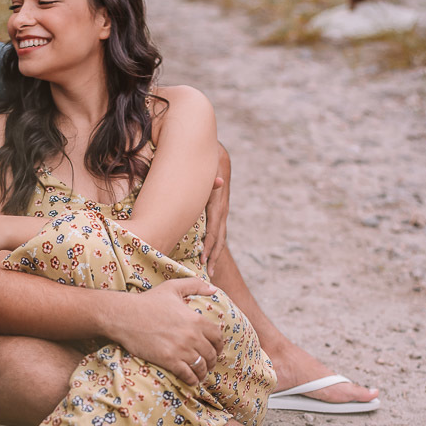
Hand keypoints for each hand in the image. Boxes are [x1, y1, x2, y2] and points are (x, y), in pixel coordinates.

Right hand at [108, 278, 222, 386]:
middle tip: (209, 364)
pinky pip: (188, 375)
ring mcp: (181, 349)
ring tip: (201, 374)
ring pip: (200, 366)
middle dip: (212, 361)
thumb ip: (195, 285)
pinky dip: (192, 380)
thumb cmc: (147, 301)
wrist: (125, 316)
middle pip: (210, 353)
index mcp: (196, 319)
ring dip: (203, 372)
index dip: (219, 345)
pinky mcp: (169, 360)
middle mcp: (192, 336)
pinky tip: (192, 381)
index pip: (217, 337)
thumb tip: (214, 289)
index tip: (216, 349)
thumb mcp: (172, 287)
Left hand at [201, 143, 230, 277]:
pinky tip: (209, 254)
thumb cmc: (206, 160)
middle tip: (208, 272)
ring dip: (215, 253)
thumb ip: (211, 176)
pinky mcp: (219, 210)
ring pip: (220, 235)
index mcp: (218, 201)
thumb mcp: (209, 166)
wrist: (216, 153)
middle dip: (213, 255)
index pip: (215, 228)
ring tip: (210, 269)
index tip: (203, 259)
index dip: (209, 245)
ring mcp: (222, 209)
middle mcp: (222, 208)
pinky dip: (214, 243)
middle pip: (220, 237)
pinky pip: (217, 230)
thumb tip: (219, 182)